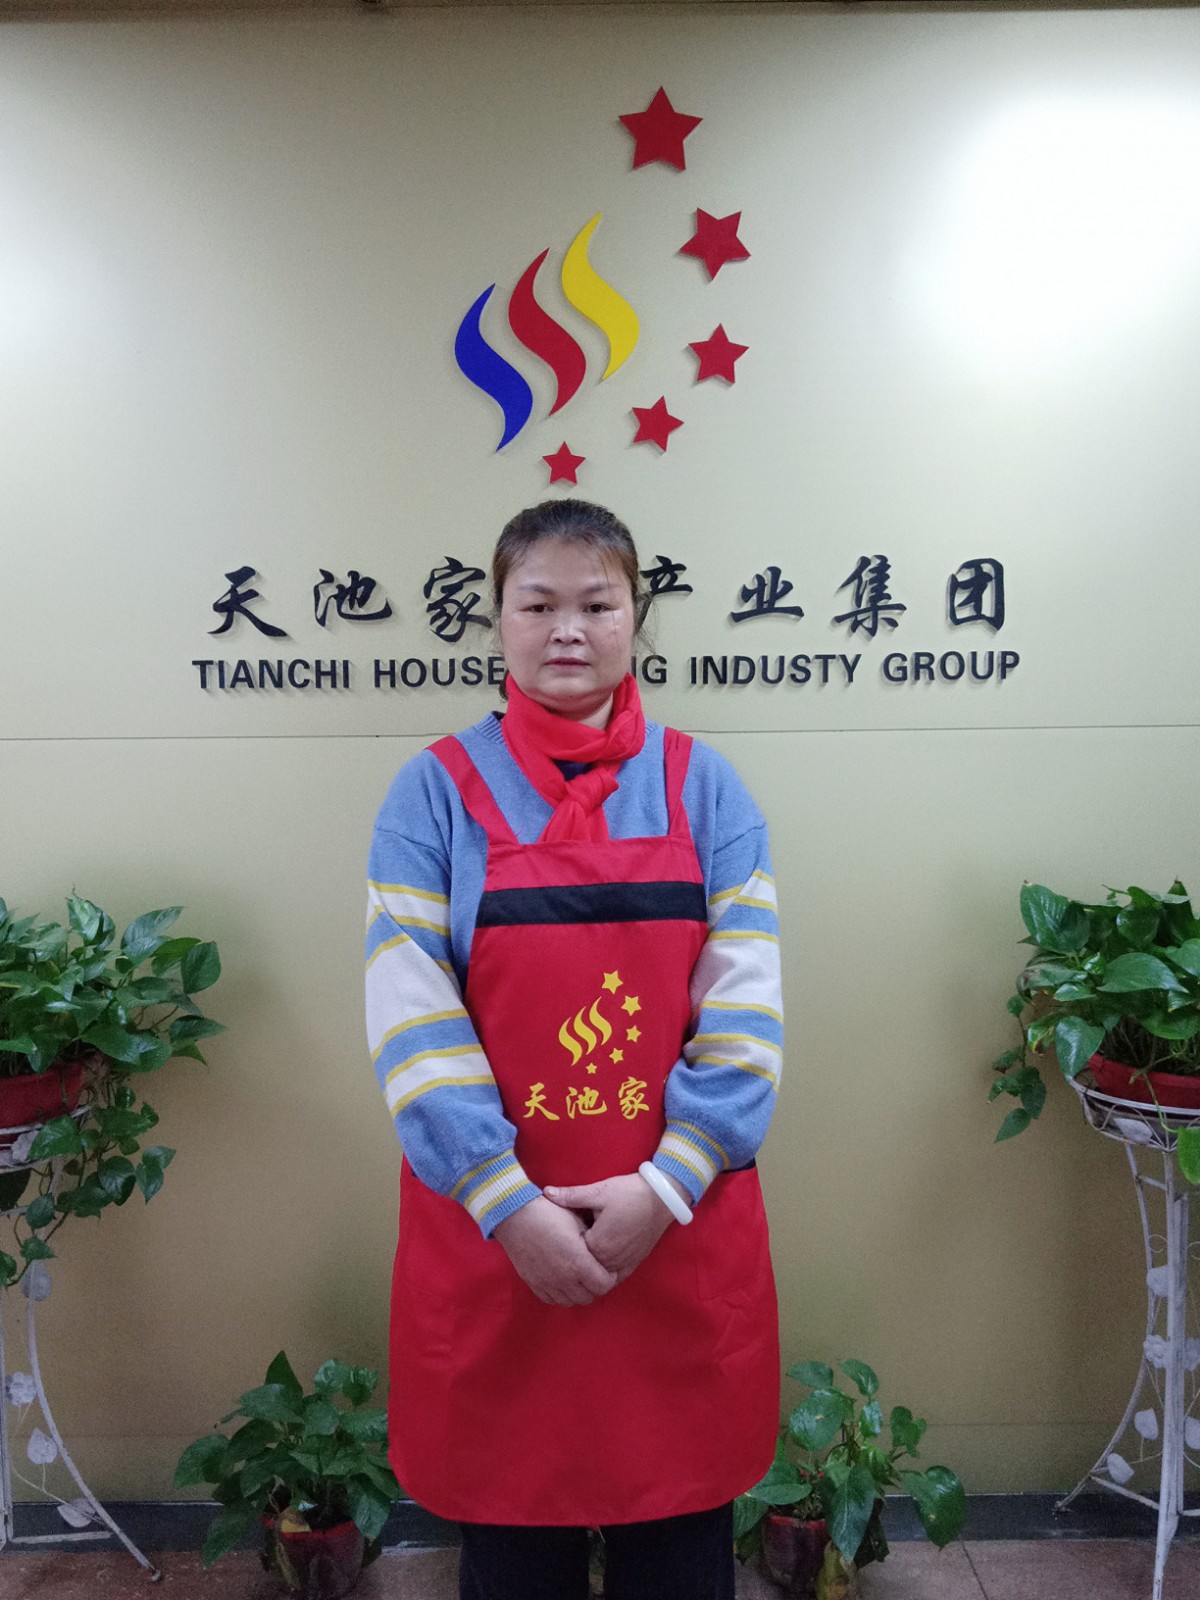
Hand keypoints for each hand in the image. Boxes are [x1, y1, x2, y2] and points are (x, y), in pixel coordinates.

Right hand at [493, 1196, 618, 1306]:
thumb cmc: (550, 1213)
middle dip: (595, 1286)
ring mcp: (547, 1283)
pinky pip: (552, 1299)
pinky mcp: (533, 1283)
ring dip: (578, 1292)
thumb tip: (604, 1254)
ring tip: (578, 1276)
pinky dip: (560, 1293)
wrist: (516, 1215)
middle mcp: (563, 1278)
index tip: (608, 1268)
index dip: (610, 1277)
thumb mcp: (577, 1222)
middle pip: (588, 1297)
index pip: (603, 1285)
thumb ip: (593, 1244)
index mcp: (578, 1263)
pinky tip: (561, 1279)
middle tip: (594, 1272)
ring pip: (570, 1301)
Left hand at [543, 1172, 684, 1282]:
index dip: (564, 1242)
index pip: (572, 1252)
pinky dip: (603, 1273)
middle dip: (574, 1257)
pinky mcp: (634, 1264)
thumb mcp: (599, 1191)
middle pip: (584, 1266)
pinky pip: (614, 1277)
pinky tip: (595, 1263)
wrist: (663, 1198)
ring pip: (598, 1274)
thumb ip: (571, 1196)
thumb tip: (546, 1192)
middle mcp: (610, 1260)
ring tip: (579, 1253)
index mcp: (599, 1245)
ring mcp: (623, 1264)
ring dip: (588, 1266)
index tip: (558, 1231)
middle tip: (563, 1245)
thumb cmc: (630, 1193)